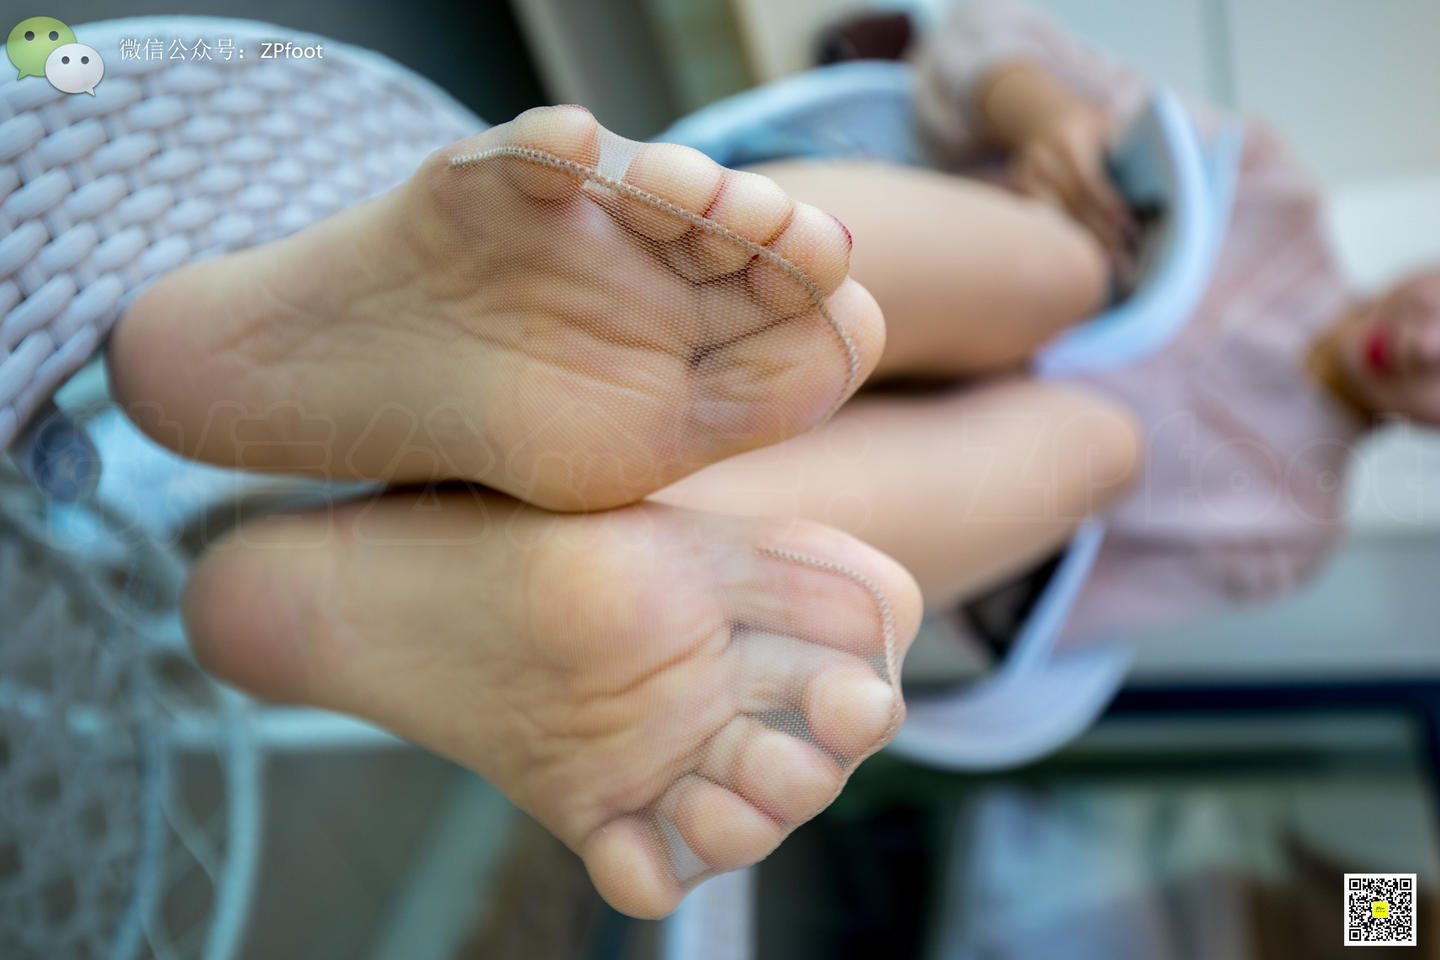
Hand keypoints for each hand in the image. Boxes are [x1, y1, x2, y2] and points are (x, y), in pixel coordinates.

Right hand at [1013, 106, 1135, 268]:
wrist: (1047, 123)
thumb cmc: (1094, 131)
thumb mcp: (1113, 125)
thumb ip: (1136, 143)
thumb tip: (1178, 163)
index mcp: (1069, 139)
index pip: (1087, 179)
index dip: (1109, 206)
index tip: (1131, 229)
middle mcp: (1041, 158)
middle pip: (1072, 205)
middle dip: (1100, 234)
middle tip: (1127, 260)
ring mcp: (1024, 178)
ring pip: (1053, 220)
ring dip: (1080, 246)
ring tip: (1108, 268)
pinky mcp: (1017, 194)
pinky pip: (1040, 225)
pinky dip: (1061, 244)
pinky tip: (1081, 262)